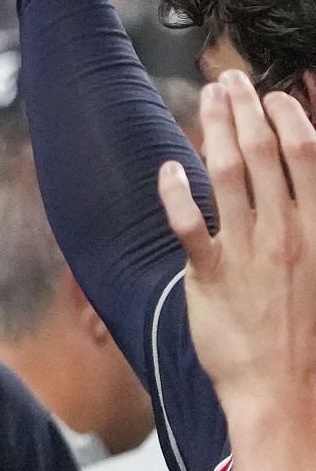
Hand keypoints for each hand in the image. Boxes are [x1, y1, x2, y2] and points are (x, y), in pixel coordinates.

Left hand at [159, 71, 315, 418]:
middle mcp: (286, 231)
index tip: (275, 93)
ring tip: (207, 101)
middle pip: (263, 151)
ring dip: (215, 129)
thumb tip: (301, 186)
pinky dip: (176, 191)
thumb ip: (313, 220)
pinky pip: (189, 222)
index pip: (308, 152)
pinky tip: (168, 168)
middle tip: (230, 79)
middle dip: (246, 108)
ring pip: (227, 173)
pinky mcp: (209, 276)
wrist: (286, 390)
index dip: (289, 115)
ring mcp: (247, 251)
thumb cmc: (309, 334)